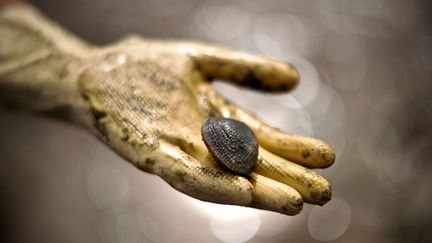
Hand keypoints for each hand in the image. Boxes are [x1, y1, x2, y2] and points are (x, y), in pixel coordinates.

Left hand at [77, 36, 334, 214]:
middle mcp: (203, 142)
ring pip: (224, 177)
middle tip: (326, 194)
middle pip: (250, 164)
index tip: (328, 157)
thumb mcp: (202, 61)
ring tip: (294, 202)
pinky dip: (215, 185)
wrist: (93, 73)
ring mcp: (178, 151)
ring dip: (259, 192)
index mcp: (216, 120)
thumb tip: (297, 78)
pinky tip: (244, 194)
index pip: (262, 138)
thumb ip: (244, 69)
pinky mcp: (150, 154)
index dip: (294, 149)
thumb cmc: (144, 68)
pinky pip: (185, 174)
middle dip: (286, 179)